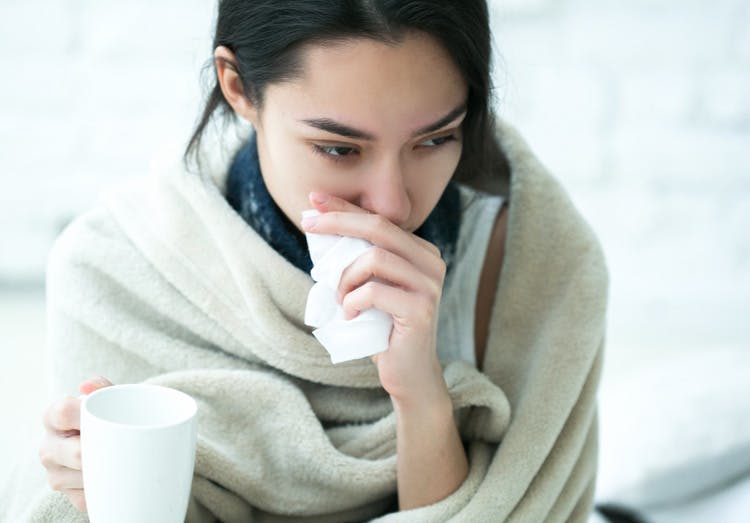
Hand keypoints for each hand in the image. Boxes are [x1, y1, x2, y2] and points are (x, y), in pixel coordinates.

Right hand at [38, 376, 112, 511]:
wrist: (120, 440)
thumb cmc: (113, 414)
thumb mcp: (111, 398)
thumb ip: (103, 388)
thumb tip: (87, 385)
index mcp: (53, 417)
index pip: (63, 412)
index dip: (85, 414)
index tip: (105, 417)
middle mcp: (48, 447)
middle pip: (77, 452)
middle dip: (102, 449)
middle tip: (125, 442)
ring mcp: (56, 475)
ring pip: (86, 477)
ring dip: (109, 469)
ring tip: (124, 456)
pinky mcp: (72, 497)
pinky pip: (96, 495)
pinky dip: (111, 486)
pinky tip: (118, 474)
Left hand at [302, 192, 448, 407]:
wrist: (408, 373)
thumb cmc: (383, 328)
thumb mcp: (369, 286)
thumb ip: (357, 258)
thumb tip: (318, 224)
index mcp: (419, 251)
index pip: (378, 219)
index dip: (344, 207)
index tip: (313, 199)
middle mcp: (430, 261)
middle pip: (378, 227)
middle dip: (337, 222)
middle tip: (306, 226)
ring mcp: (429, 285)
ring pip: (375, 258)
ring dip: (345, 278)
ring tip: (339, 299)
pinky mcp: (421, 309)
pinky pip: (373, 292)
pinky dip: (351, 302)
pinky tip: (349, 315)